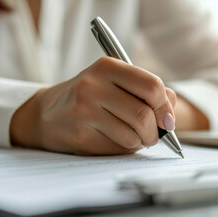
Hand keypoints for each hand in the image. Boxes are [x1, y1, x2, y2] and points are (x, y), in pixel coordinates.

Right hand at [10, 57, 176, 154]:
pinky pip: (118, 148)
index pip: (152, 86)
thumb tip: (170, 114)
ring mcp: (85, 111)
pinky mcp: (81, 135)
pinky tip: (115, 140)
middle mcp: (94, 86)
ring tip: (134, 136)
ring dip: (141, 141)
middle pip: (144, 115)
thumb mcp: (114, 82)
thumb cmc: (89, 97)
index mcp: (107, 67)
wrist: (46, 113)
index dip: (166, 107)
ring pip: (133, 135)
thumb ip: (145, 91)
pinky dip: (125, 148)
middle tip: (154, 135)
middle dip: (157, 131)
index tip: (167, 119)